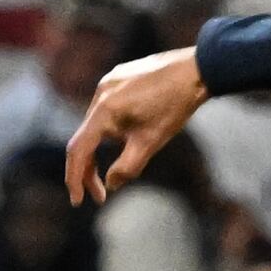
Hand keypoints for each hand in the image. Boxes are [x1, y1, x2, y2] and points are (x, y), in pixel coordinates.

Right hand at [65, 47, 200, 203]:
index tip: (79, 201)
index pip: (77, 150)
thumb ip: (127, 166)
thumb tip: (110, 184)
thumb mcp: (152, 142)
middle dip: (89, 169)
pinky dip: (110, 129)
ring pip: (95, 124)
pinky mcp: (118, 78)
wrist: (196, 69)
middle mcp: (99, 93)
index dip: (74, 178)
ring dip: (102, 148)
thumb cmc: (176, 106)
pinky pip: (106, 108)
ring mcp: (108, 83)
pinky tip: (133, 132)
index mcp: (103, 110)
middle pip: (84, 138)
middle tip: (101, 195)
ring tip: (128, 157)